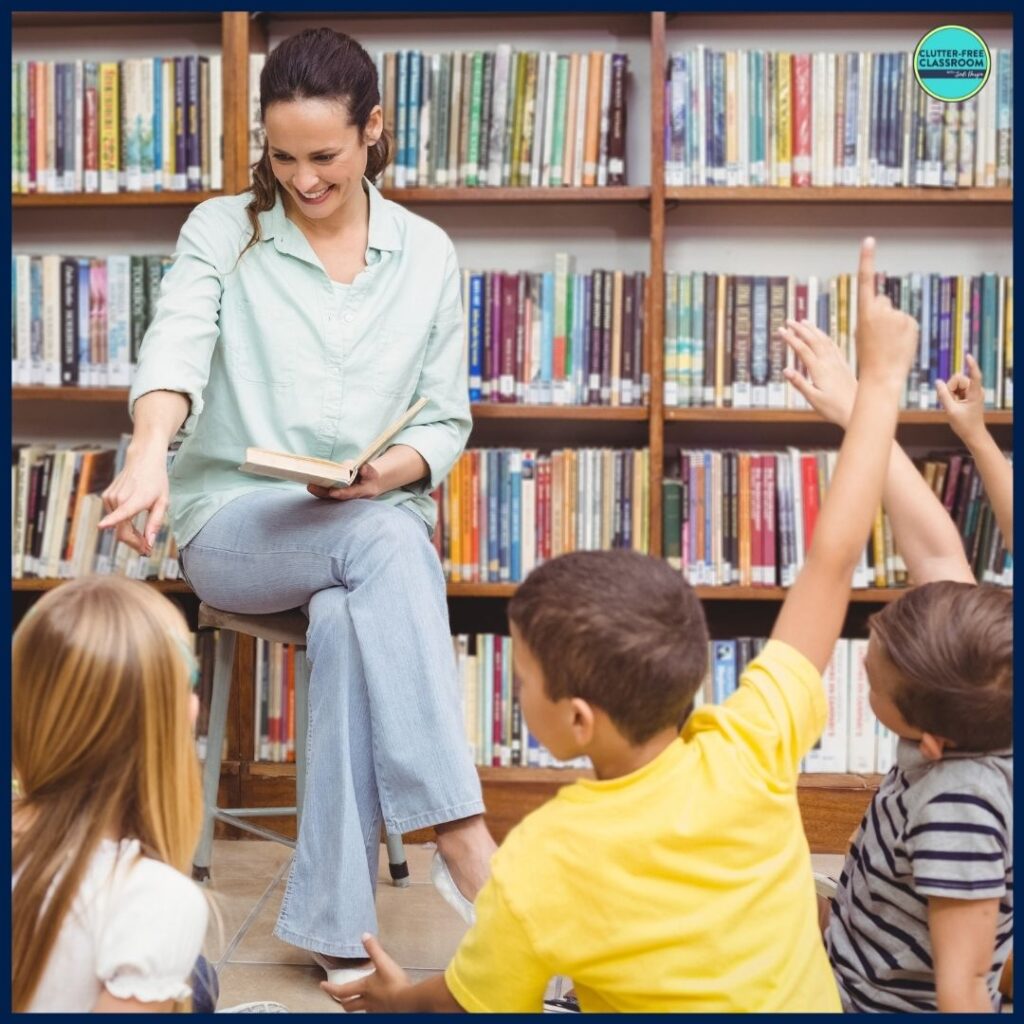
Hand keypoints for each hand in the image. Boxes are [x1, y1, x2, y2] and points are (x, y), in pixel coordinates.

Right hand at [97, 444, 169, 554]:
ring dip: (130, 534)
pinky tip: (134, 520)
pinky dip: (123, 524)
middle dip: (134, 543)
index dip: (111, 521)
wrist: (143, 460)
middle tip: (147, 550)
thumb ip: (155, 523)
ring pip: (117, 526)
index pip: (121, 511)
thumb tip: (149, 542)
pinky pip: (114, 517)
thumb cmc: (157, 482)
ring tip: (144, 535)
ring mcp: (110, 497)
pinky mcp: (106, 497)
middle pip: (121, 530)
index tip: (101, 525)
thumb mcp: (163, 502)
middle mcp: (119, 498)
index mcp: (135, 499)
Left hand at [307, 460, 383, 501]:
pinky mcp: (337, 495)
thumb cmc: (370, 476)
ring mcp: (344, 497)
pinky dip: (319, 490)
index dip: (341, 493)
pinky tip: (311, 484)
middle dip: (323, 493)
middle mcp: (352, 497)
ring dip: (319, 492)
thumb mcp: (372, 472)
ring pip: (329, 497)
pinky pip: (327, 494)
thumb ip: (368, 470)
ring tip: (309, 485)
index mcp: (362, 492)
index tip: (332, 492)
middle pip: (336, 498)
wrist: (371, 484)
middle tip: (311, 486)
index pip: (350, 494)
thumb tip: (362, 468)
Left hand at [320, 934, 409, 1012]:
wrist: (408, 1001)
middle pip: (348, 1005)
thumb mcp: (384, 962)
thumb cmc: (394, 983)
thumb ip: (373, 949)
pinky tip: (376, 1003)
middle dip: (341, 1000)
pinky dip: (371, 1008)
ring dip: (356, 1005)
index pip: (341, 991)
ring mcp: (375, 1009)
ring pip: (360, 1010)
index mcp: (364, 988)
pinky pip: (373, 1012)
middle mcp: (366, 1001)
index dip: (330, 988)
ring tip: (357, 999)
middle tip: (338, 995)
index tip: (322, 985)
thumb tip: (364, 935)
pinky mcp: (384, 1013)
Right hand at [781, 319, 857, 427]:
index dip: (791, 338)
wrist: (858, 410)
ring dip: (813, 330)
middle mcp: (829, 363)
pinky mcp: (844, 365)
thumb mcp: (813, 399)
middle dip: (800, 329)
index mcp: (820, 370)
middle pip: (813, 340)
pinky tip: (823, 335)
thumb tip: (785, 370)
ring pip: (824, 340)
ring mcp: (838, 362)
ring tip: (804, 322)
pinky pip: (834, 346)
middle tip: (789, 321)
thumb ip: (799, 383)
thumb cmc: (835, 408)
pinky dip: (826, 337)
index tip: (781, 330)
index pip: (802, 349)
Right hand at [853, 237, 918, 387]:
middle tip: (878, 337)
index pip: (865, 280)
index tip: (869, 240)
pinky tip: (900, 344)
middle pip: (883, 302)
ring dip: (894, 325)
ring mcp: (898, 316)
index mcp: (863, 312)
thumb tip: (887, 305)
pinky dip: (905, 332)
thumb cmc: (868, 356)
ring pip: (895, 313)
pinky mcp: (911, 322)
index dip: (867, 259)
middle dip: (882, 314)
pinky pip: (907, 321)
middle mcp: (881, 310)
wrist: (881, 376)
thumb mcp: (862, 333)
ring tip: (889, 344)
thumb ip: (873, 314)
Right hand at [937, 353, 986, 445]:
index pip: (975, 375)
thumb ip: (943, 395)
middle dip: (949, 388)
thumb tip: (937, 381)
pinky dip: (950, 395)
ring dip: (949, 393)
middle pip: (958, 379)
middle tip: (948, 402)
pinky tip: (952, 405)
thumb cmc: (964, 425)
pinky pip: (955, 389)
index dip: (971, 365)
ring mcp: (971, 392)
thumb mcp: (951, 411)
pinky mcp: (967, 395)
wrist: (973, 434)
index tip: (968, 356)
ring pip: (955, 384)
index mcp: (975, 393)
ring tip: (951, 405)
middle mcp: (975, 390)